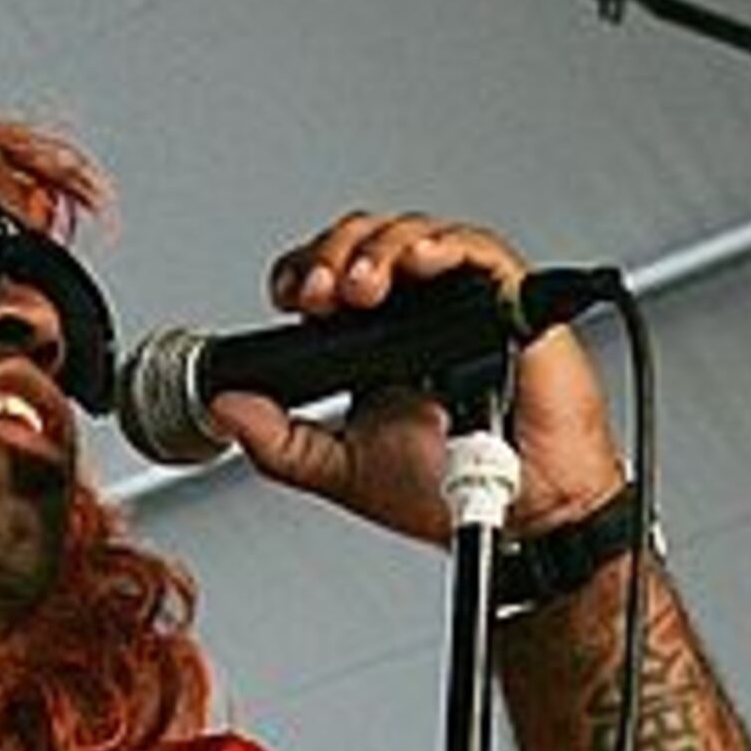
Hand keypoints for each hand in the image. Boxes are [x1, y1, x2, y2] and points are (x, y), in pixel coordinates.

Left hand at [202, 207, 626, 554]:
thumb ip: (283, 443)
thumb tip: (227, 410)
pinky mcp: (508, 298)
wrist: (523, 516)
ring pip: (411, 234)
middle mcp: (416, 310)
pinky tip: (415, 264)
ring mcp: (460, 300)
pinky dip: (442, 246)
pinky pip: (476, 249)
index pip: (330, 274)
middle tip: (322, 294)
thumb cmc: (453, 490)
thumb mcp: (346, 468)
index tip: (290, 298)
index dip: (303, 271)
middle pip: (364, 241)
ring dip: (377, 250)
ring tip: (360, 288)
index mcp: (376, 341)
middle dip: (333, 256)